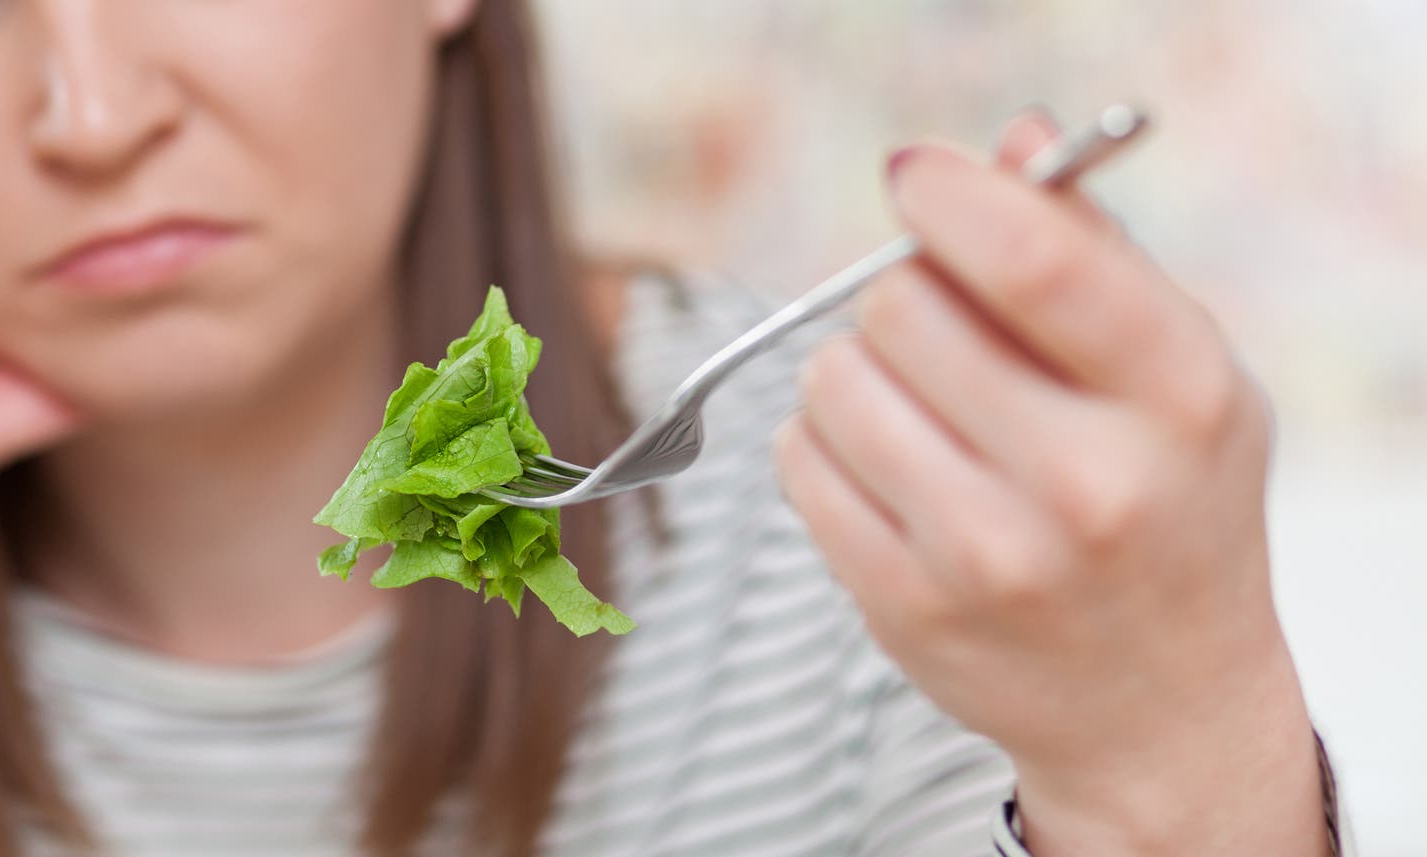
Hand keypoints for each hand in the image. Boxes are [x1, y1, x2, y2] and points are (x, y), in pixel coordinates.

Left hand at [773, 111, 1327, 854]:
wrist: (1159, 703)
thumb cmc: (1167, 504)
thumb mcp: (1177, 373)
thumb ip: (1093, 250)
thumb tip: (1005, 144)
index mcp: (1177, 397)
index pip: (1030, 257)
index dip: (949, 198)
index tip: (916, 181)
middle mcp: (1089, 483)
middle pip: (900, 307)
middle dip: (904, 297)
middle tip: (942, 335)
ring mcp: (988, 555)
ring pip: (832, 380)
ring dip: (856, 373)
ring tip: (919, 410)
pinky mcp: (903, 605)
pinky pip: (798, 461)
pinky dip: (825, 445)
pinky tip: (889, 470)